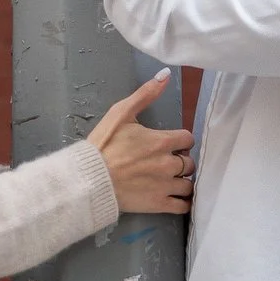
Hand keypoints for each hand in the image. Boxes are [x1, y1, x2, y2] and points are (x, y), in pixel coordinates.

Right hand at [87, 70, 193, 215]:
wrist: (90, 179)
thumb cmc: (104, 144)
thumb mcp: (121, 112)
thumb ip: (146, 94)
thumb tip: (166, 75)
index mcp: (161, 141)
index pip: (188, 138)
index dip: (181, 139)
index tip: (172, 142)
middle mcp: (168, 164)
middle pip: (189, 162)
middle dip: (181, 159)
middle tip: (168, 160)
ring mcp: (165, 186)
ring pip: (188, 184)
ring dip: (182, 180)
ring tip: (171, 179)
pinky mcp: (159, 204)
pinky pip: (183, 206)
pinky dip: (183, 201)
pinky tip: (176, 197)